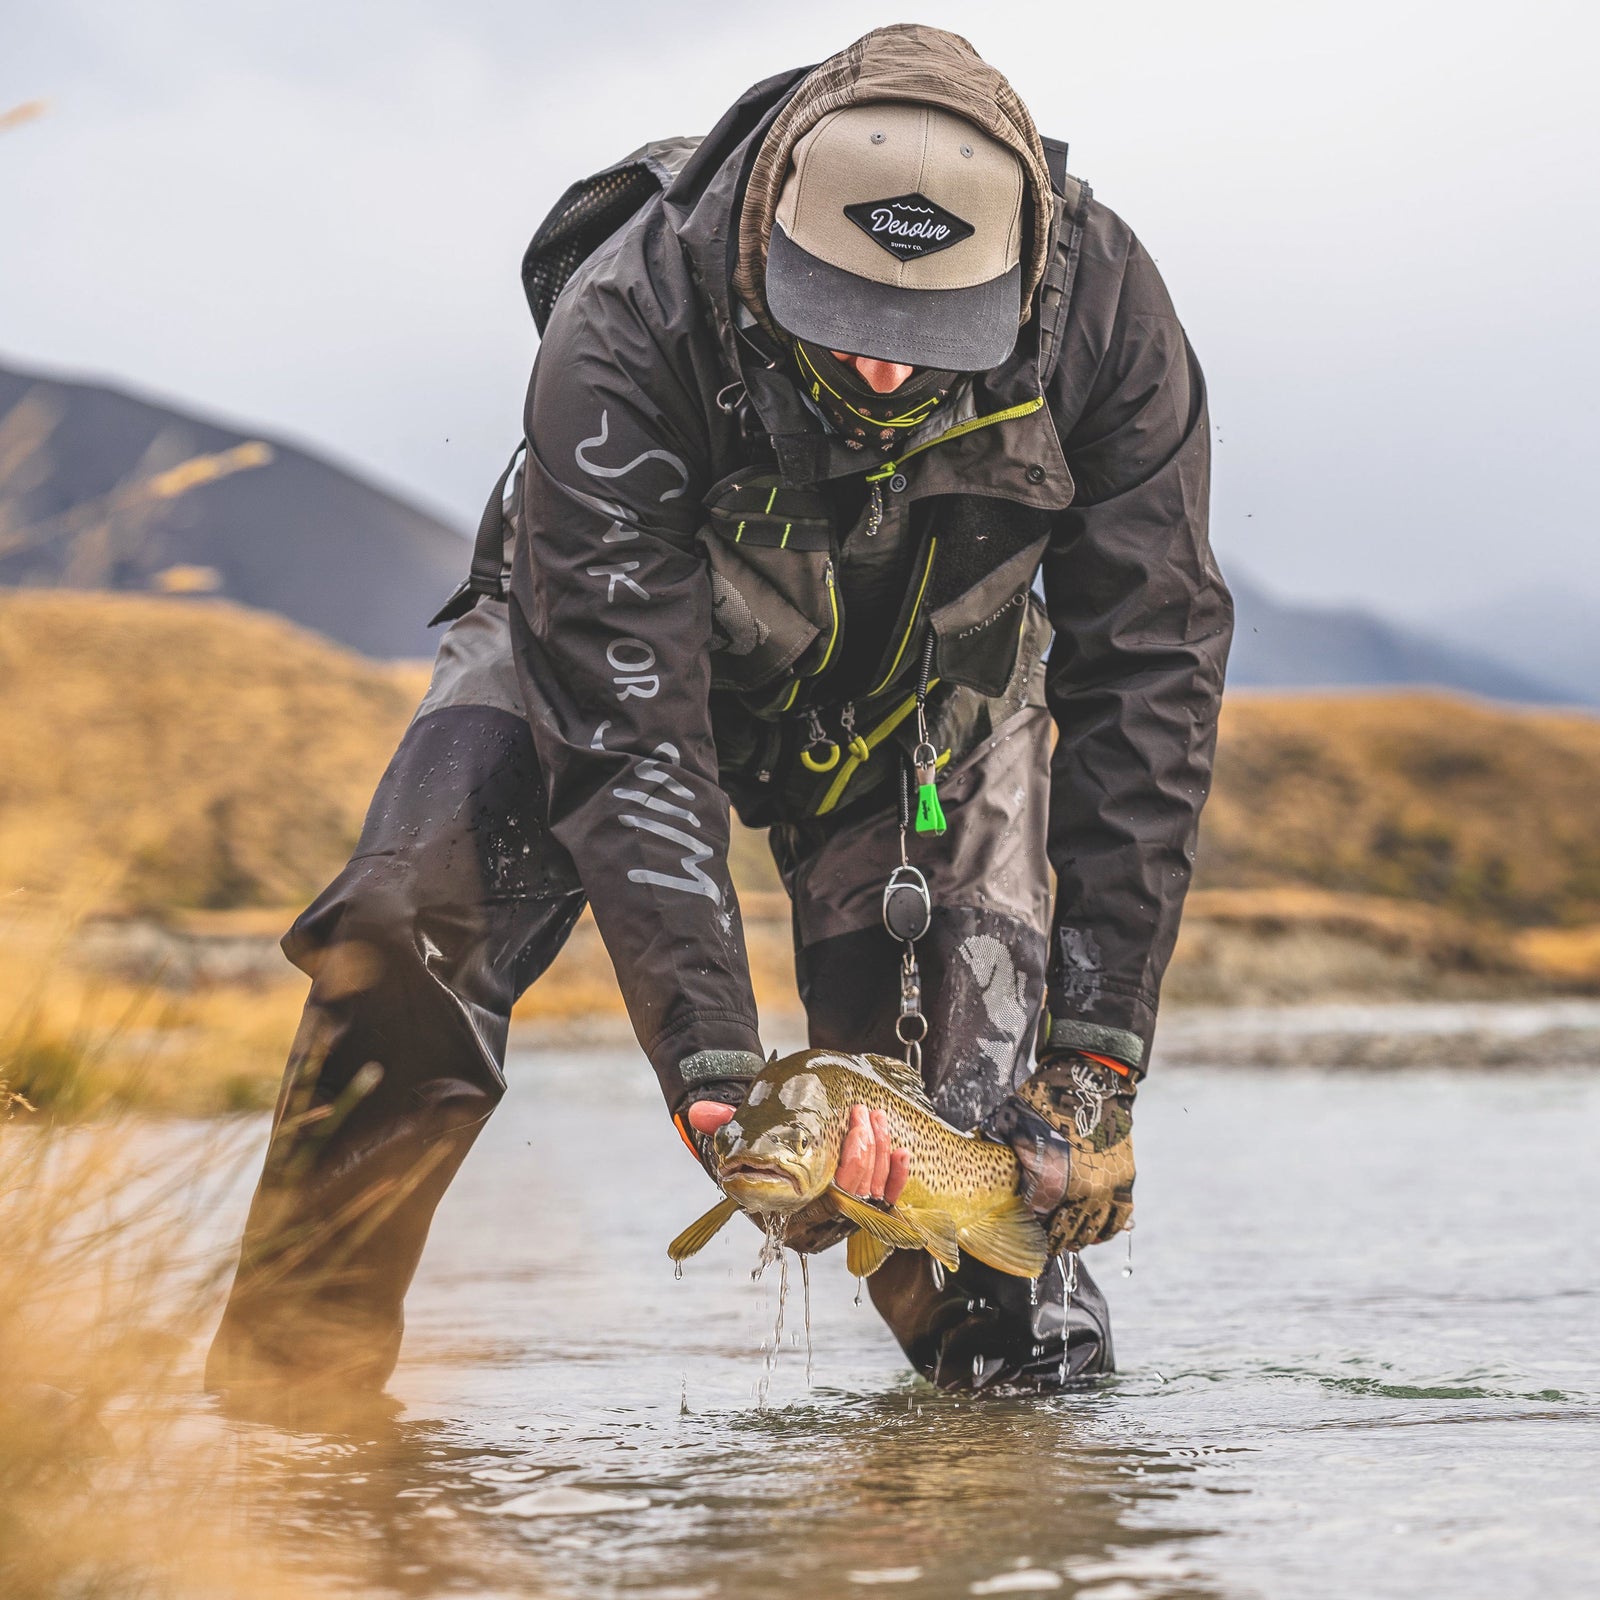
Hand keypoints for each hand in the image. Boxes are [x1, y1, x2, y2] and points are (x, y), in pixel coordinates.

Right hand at [686, 1100, 909, 1205]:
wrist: (770, 1151)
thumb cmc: (757, 1143)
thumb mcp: (741, 1132)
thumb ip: (722, 1124)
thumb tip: (697, 1114)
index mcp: (791, 1216)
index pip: (830, 1200)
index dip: (848, 1165)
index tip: (851, 1124)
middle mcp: (820, 1226)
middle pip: (857, 1195)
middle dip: (867, 1151)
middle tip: (863, 1111)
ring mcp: (843, 1217)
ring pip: (874, 1194)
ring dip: (881, 1153)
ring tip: (875, 1115)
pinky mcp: (861, 1205)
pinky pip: (887, 1199)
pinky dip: (897, 1177)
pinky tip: (901, 1149)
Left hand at [981, 1053, 1135, 1253]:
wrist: (1089, 1078)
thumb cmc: (1044, 1099)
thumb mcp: (1009, 1123)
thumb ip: (994, 1148)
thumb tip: (973, 1159)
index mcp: (1048, 1181)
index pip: (1036, 1220)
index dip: (1028, 1226)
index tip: (1023, 1228)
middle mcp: (1080, 1193)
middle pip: (1064, 1233)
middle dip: (1052, 1239)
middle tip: (1045, 1242)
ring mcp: (1106, 1189)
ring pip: (1091, 1232)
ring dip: (1077, 1238)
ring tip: (1067, 1240)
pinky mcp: (1124, 1180)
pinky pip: (1118, 1219)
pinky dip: (1106, 1230)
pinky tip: (1095, 1232)